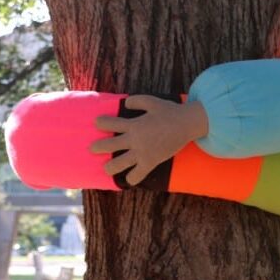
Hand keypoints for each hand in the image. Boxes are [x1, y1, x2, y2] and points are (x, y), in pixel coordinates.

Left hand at [90, 95, 208, 185]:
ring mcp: (142, 153)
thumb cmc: (169, 111)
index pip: (109, 124)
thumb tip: (125, 104)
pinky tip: (129, 179)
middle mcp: (134, 139)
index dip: (100, 123)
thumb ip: (135, 101)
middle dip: (97, 147)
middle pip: (108, 145)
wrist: (186, 124)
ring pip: (118, 164)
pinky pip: (137, 175)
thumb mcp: (151, 101)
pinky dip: (131, 179)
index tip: (97, 123)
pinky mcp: (150, 162)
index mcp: (133, 124)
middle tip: (92, 148)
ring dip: (110, 167)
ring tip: (107, 167)